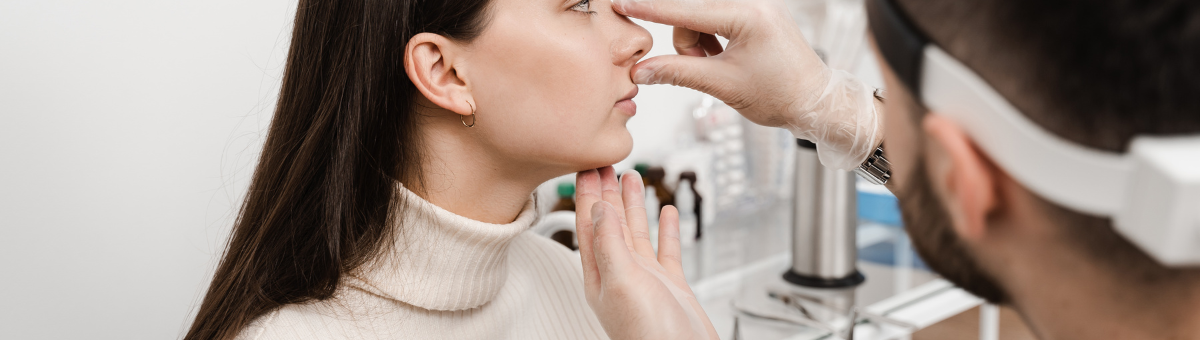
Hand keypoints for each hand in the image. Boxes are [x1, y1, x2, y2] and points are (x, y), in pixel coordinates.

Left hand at [575, 166, 717, 339]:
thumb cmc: (648, 333)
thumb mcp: (621, 280)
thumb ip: (609, 243)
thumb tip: (599, 208)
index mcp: (599, 273)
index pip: (589, 223)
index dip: (587, 193)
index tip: (586, 166)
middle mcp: (619, 273)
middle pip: (610, 222)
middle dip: (606, 192)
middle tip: (605, 162)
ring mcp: (645, 278)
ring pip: (636, 231)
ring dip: (633, 203)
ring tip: (631, 176)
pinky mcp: (669, 285)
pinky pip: (666, 249)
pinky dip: (667, 228)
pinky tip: (668, 212)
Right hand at [615, 0, 882, 169]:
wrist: (817, 102)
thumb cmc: (782, 95)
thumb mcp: (723, 85)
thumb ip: (678, 73)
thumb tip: (642, 71)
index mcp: (747, 16)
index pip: (686, 11)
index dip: (651, 9)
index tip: (623, 3)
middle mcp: (753, 3)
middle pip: (692, 15)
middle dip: (689, 43)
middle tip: (703, 66)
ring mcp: (756, 8)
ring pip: (701, 18)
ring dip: (699, 44)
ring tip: (719, 67)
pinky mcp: (756, 15)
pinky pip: (717, 20)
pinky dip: (711, 41)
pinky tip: (724, 59)